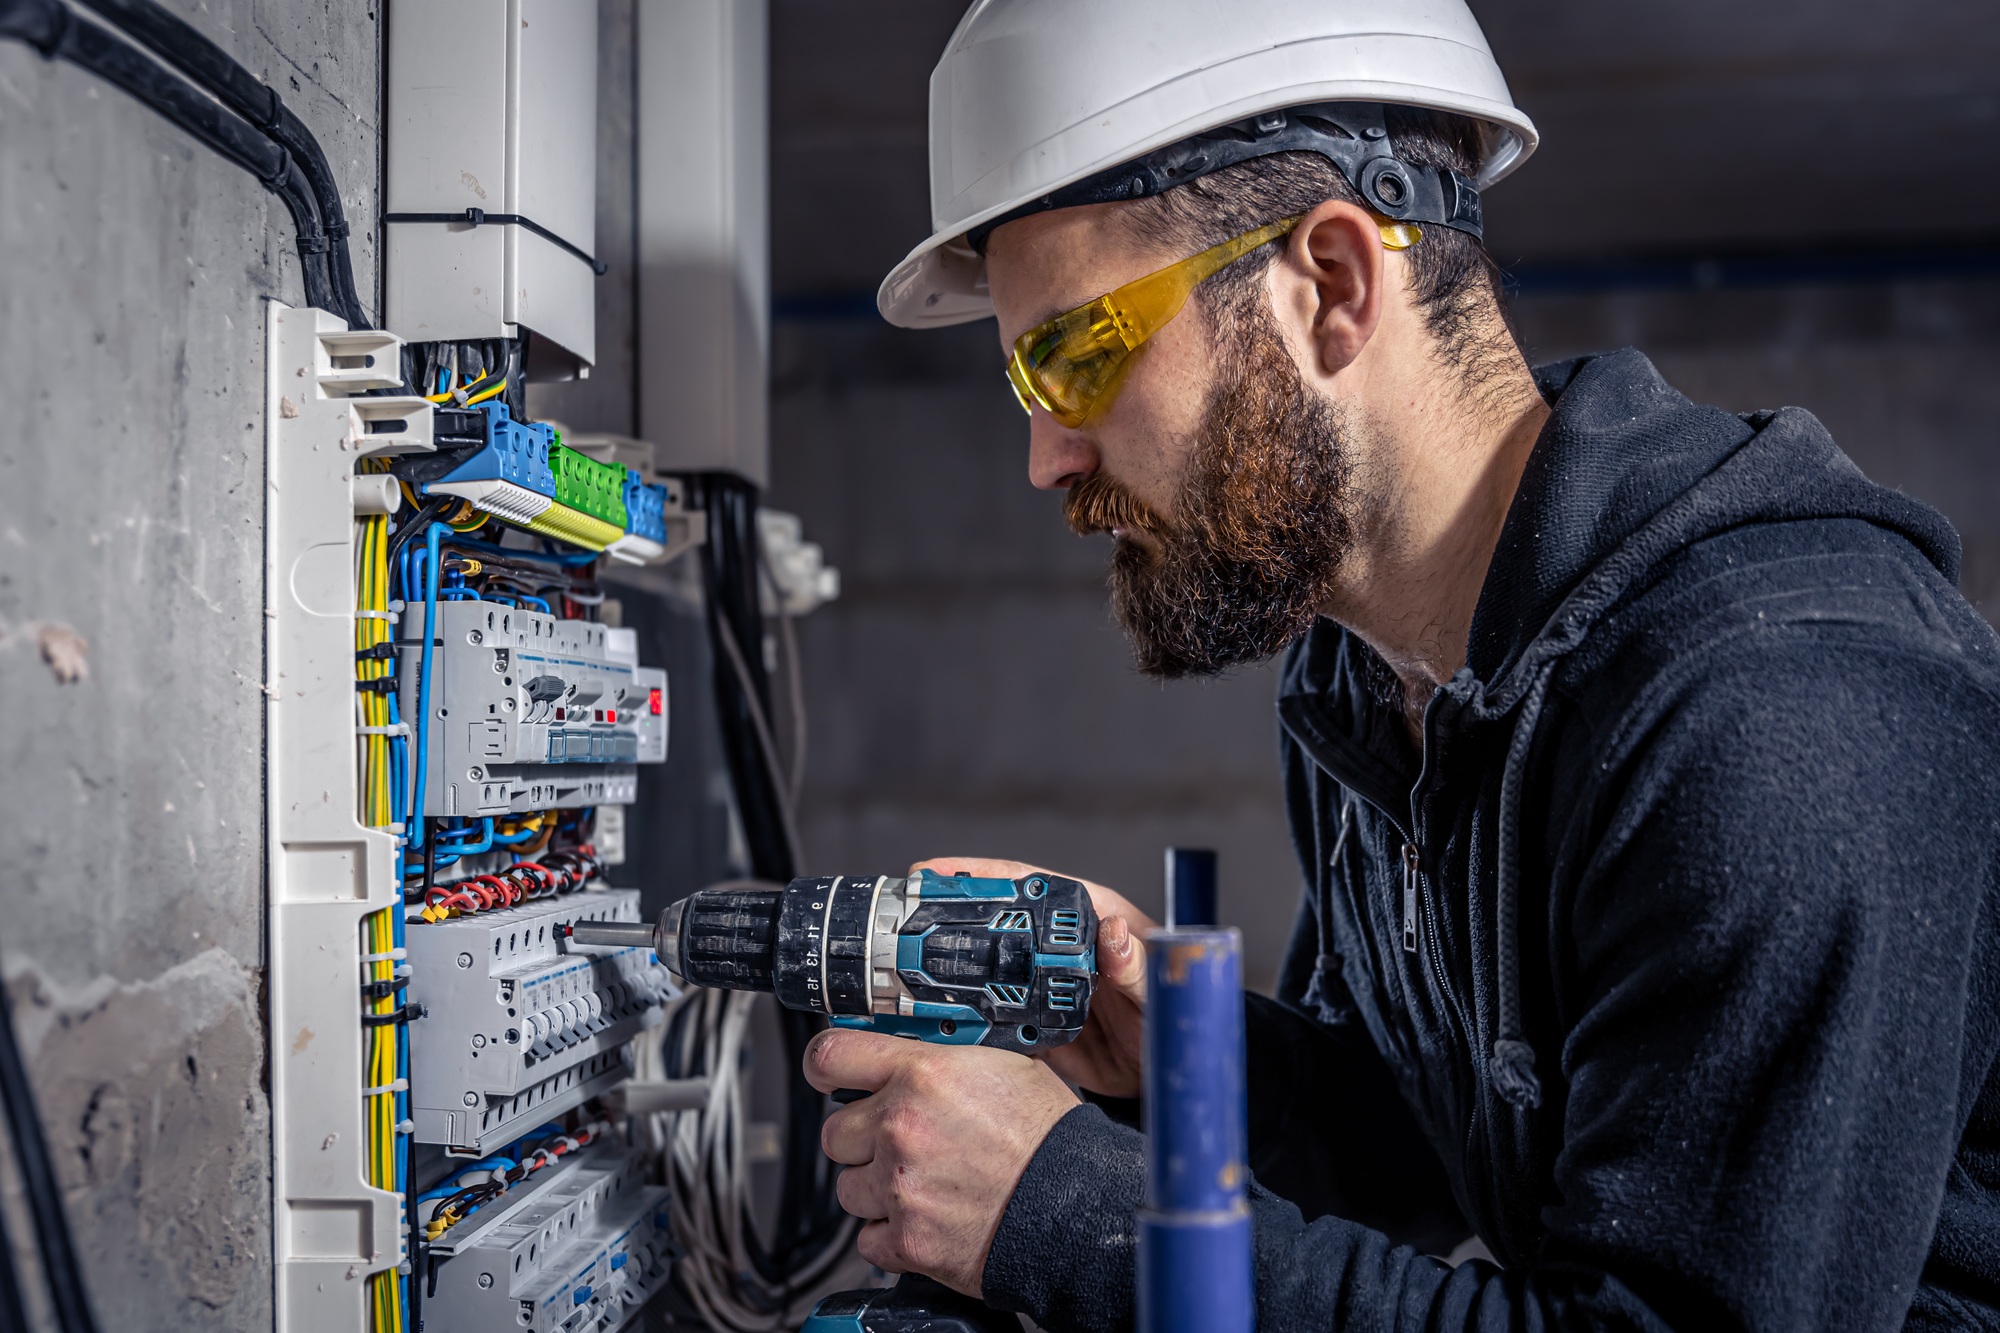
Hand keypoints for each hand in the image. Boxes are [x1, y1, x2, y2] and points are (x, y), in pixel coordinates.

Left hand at [808, 1027, 1079, 1295]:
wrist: (1076, 1206)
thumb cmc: (1049, 1138)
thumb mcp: (1003, 1066)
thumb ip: (944, 1060)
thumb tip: (913, 1053)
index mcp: (923, 1075)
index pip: (830, 1057)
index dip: (823, 1067)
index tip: (829, 1076)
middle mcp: (901, 1127)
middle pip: (834, 1133)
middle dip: (863, 1139)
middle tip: (903, 1144)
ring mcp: (899, 1187)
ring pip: (848, 1188)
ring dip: (877, 1189)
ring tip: (925, 1184)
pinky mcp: (906, 1240)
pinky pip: (868, 1238)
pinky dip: (892, 1234)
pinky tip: (929, 1218)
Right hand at [910, 857, 1154, 1097]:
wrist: (1177, 1073)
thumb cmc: (1180, 1014)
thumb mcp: (1161, 990)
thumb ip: (1137, 964)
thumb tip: (1112, 932)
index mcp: (1091, 920)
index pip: (1029, 886)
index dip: (982, 876)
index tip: (940, 873)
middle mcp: (1061, 950)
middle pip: (998, 924)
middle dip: (950, 918)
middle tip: (905, 919)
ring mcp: (1046, 986)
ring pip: (989, 971)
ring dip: (952, 970)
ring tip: (907, 971)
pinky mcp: (1039, 1026)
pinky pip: (996, 1019)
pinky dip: (969, 1021)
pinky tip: (940, 1022)